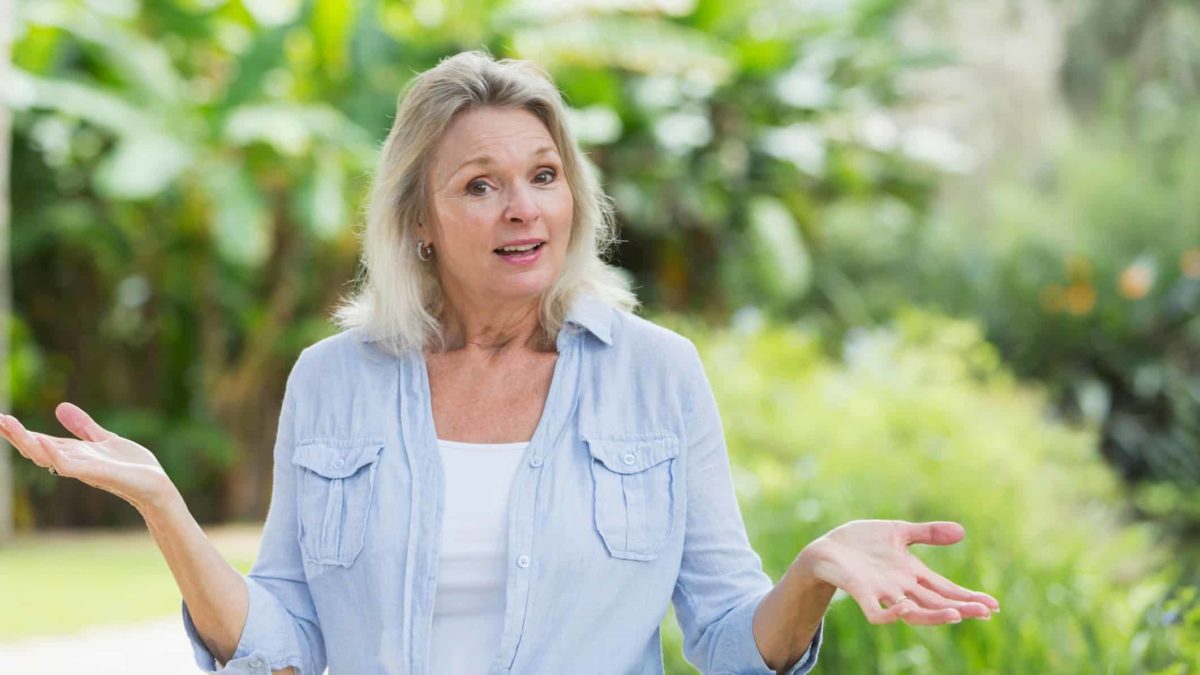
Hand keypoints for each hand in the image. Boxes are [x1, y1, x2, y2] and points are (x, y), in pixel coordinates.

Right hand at [0, 402, 174, 511]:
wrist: (155, 485)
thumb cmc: (132, 466)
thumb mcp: (104, 438)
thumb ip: (83, 426)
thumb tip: (59, 406)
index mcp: (73, 452)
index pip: (39, 441)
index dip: (19, 431)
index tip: (0, 418)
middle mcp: (72, 461)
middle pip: (35, 448)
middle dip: (15, 435)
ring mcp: (81, 468)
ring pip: (45, 456)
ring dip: (26, 441)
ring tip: (7, 423)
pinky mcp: (95, 474)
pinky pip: (69, 466)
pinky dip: (55, 454)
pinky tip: (44, 441)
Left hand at [801, 519, 999, 625]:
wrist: (825, 548)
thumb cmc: (861, 542)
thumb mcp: (898, 532)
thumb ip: (928, 533)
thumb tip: (962, 531)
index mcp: (912, 574)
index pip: (945, 590)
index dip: (968, 598)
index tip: (993, 605)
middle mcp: (901, 587)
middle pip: (936, 603)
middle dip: (961, 608)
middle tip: (985, 612)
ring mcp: (882, 592)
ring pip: (912, 613)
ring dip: (933, 615)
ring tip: (956, 614)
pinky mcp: (861, 593)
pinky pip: (877, 613)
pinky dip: (890, 614)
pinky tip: (903, 607)